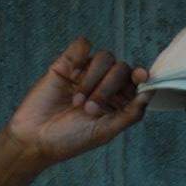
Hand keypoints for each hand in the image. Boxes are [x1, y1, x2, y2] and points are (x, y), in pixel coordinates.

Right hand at [5, 36, 151, 165]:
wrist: (35, 138)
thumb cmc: (70, 140)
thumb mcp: (105, 132)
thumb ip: (130, 114)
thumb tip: (149, 93)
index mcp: (117, 102)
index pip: (136, 82)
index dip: (141, 76)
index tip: (141, 77)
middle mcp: (104, 85)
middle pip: (121, 69)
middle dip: (108, 88)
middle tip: (89, 110)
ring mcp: (86, 73)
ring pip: (104, 57)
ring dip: (93, 79)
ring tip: (77, 103)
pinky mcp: (66, 64)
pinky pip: (82, 46)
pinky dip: (80, 56)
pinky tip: (71, 75)